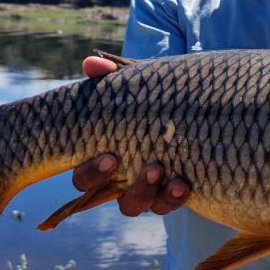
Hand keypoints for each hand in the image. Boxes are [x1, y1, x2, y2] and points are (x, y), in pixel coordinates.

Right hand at [73, 56, 190, 215]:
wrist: (183, 110)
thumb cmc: (146, 100)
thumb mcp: (133, 87)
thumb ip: (112, 76)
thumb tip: (92, 64)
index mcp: (100, 157)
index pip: (84, 178)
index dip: (92, 172)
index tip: (111, 156)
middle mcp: (116, 179)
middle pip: (108, 196)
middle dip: (129, 185)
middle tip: (152, 166)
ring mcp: (142, 190)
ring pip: (136, 206)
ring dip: (151, 193)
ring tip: (171, 175)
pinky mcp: (166, 194)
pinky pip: (165, 205)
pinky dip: (173, 198)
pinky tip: (185, 183)